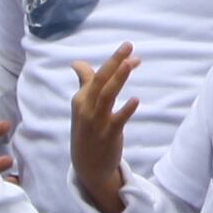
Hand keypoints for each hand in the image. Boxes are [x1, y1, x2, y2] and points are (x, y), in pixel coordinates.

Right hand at [69, 45, 139, 212]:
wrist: (87, 167)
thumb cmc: (87, 132)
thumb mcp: (82, 107)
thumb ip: (84, 83)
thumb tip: (75, 62)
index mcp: (80, 99)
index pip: (96, 75)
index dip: (113, 61)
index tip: (130, 50)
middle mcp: (86, 108)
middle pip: (100, 80)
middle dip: (114, 61)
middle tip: (128, 45)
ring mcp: (96, 122)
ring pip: (107, 96)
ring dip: (118, 79)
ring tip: (130, 63)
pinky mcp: (108, 136)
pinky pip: (117, 121)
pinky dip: (126, 110)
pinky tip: (136, 100)